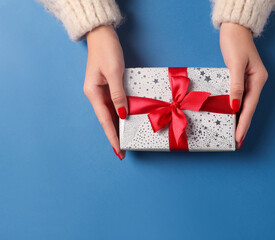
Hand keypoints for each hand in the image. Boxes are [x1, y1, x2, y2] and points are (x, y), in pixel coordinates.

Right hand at [84, 25, 126, 159]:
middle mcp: (95, 95)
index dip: (112, 136)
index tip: (118, 150)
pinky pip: (114, 104)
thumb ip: (118, 95)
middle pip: (106, 119)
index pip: (105, 120)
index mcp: (93, 93)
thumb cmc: (107, 51)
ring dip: (117, 126)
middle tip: (122, 151)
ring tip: (125, 140)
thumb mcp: (114, 73)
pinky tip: (125, 121)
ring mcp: (101, 91)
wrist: (102, 34)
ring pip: (110, 113)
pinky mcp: (107, 86)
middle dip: (114, 135)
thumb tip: (122, 114)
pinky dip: (120, 114)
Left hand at [220, 23, 267, 149]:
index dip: (244, 124)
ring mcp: (248, 81)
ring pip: (243, 104)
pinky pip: (238, 97)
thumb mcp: (236, 64)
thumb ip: (236, 85)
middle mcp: (255, 82)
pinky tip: (230, 116)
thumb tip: (235, 106)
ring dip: (238, 119)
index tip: (238, 138)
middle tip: (236, 142)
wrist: (234, 28)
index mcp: (258, 80)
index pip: (249, 107)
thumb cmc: (235, 42)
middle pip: (248, 108)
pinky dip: (234, 108)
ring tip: (233, 134)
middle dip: (242, 125)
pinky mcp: (241, 78)